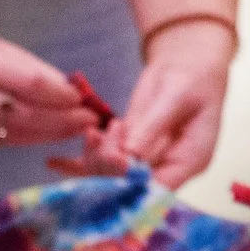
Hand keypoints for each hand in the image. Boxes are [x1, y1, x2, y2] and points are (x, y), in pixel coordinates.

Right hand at [0, 25, 94, 149]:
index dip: (59, 94)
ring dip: (52, 133)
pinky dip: (32, 138)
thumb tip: (69, 89)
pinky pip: (4, 142)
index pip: (28, 84)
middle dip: (63, 120)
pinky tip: (51, 133)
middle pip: (25, 115)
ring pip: (17, 134)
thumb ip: (30, 68)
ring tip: (78, 128)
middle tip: (90, 118)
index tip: (81, 96)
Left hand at [53, 21, 233, 188]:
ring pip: (111, 175)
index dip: (131, 187)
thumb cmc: (193, 76)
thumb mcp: (176, 97)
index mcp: (190, 161)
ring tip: (92, 131)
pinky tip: (55, 162)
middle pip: (130, 186)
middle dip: (107, 166)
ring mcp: (145, 159)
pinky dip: (79, 161)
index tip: (112, 164)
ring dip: (95, 157)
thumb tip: (128, 158)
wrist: (186, 59)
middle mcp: (166, 167)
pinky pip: (102, 161)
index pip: (159, 191)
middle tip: (98, 136)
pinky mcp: (127, 147)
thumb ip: (152, 127)